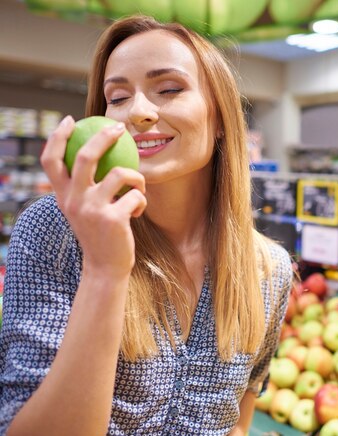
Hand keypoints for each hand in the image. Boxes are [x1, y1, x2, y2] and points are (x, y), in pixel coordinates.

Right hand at [41, 115, 146, 277]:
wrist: (105, 267)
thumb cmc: (99, 234)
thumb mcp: (82, 210)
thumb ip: (83, 188)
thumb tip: (96, 156)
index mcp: (63, 196)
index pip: (51, 160)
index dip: (58, 137)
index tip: (70, 121)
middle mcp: (74, 200)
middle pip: (85, 156)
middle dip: (103, 137)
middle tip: (119, 128)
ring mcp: (93, 209)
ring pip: (121, 173)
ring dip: (137, 177)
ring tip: (138, 188)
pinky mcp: (114, 218)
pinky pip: (136, 195)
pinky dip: (142, 200)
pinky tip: (138, 211)